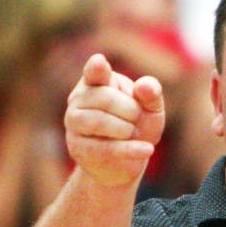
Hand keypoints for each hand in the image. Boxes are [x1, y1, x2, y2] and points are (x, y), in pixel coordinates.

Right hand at [64, 53, 164, 186]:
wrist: (124, 163)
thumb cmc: (137, 127)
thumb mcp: (151, 108)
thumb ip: (152, 94)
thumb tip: (144, 86)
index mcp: (96, 81)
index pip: (94, 72)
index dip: (96, 68)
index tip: (99, 63)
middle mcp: (78, 98)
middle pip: (105, 98)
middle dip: (130, 110)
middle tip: (137, 120)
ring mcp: (73, 123)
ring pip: (99, 121)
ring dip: (126, 129)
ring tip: (134, 133)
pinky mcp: (76, 148)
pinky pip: (104, 148)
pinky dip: (130, 149)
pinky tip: (147, 150)